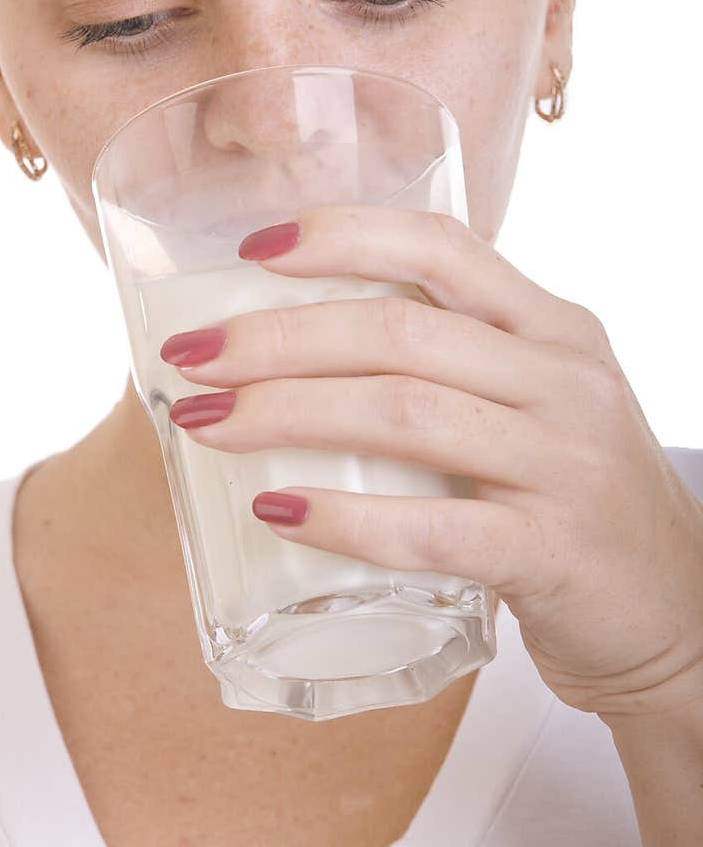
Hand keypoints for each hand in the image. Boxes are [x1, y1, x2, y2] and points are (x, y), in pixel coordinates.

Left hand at [161, 207, 702, 724]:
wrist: (674, 611)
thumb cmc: (572, 498)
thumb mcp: (535, 402)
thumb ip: (452, 365)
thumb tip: (299, 345)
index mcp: (552, 327)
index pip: (441, 246)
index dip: (341, 236)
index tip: (252, 248)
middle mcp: (563, 377)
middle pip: (400, 331)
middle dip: (278, 337)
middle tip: (192, 359)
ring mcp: (564, 462)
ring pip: (406, 413)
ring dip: (289, 412)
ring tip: (207, 425)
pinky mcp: (553, 550)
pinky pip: (435, 527)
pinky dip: (347, 517)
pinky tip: (279, 512)